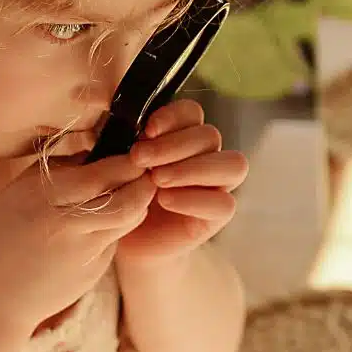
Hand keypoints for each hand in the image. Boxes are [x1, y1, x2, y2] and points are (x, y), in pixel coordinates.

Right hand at [0, 151, 155, 330]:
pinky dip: (118, 225)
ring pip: (129, 219)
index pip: (100, 175)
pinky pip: (115, 239)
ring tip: (133, 190)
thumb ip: (60, 169)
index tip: (134, 153)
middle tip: (146, 171)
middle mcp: (64, 224)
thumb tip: (100, 149)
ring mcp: (82, 252)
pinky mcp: (93, 272)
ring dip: (139, 202)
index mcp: (41, 196)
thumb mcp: (20, 191)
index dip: (127, 163)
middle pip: (126, 199)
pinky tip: (107, 220)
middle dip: (144, 181)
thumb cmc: (3, 234)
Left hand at [116, 99, 247, 263]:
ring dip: (192, 168)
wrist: (124, 239)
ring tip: (156, 179)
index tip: (145, 131)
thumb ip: (128, 141)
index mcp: (183, 135)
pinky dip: (194, 199)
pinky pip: (224, 203)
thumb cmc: (121, 193)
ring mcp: (217, 185)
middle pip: (210, 136)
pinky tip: (165, 200)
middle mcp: (207, 155)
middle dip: (173, 145)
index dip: (172, 117)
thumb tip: (127, 123)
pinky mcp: (218, 215)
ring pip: (232, 164)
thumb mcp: (119, 162)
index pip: (192, 112)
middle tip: (139, 158)